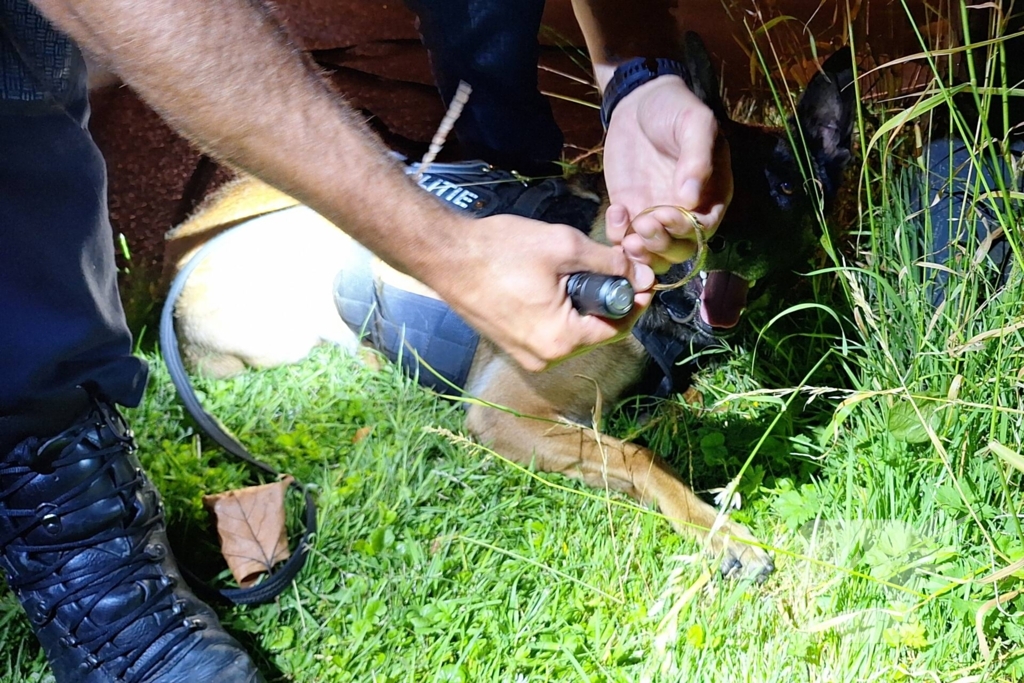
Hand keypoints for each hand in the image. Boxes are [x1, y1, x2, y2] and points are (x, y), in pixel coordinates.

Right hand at [433, 214, 654, 371]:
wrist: (447, 256)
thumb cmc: (501, 250)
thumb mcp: (564, 247)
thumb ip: (608, 263)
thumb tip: (639, 273)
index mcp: (561, 342)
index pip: (618, 327)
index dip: (635, 300)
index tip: (642, 275)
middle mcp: (545, 358)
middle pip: (596, 331)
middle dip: (610, 299)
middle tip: (615, 266)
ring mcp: (526, 355)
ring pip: (574, 331)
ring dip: (585, 303)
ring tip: (583, 269)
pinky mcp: (513, 345)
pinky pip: (551, 330)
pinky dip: (562, 308)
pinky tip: (558, 281)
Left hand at [602, 75, 732, 272]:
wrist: (638, 102)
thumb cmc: (674, 109)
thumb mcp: (694, 123)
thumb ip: (697, 158)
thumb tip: (691, 197)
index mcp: (711, 194)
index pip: (705, 228)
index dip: (687, 229)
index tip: (666, 215)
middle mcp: (686, 213)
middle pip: (679, 249)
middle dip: (661, 246)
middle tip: (643, 227)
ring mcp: (656, 215)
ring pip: (653, 253)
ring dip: (641, 254)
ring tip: (627, 238)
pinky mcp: (630, 213)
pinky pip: (625, 239)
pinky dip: (618, 238)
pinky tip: (615, 212)